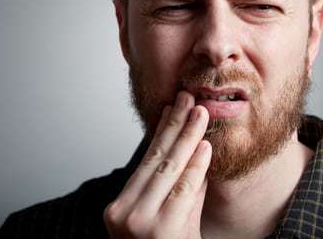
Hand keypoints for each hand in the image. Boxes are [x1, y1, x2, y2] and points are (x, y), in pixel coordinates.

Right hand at [104, 91, 210, 238]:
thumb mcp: (167, 223)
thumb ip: (179, 191)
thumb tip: (194, 153)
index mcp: (119, 208)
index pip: (145, 161)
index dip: (161, 132)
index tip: (171, 108)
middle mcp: (123, 212)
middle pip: (155, 159)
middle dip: (174, 125)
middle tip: (187, 97)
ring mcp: (138, 222)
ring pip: (168, 169)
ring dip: (186, 137)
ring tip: (199, 112)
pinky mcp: (160, 230)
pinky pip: (183, 191)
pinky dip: (196, 167)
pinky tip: (204, 146)